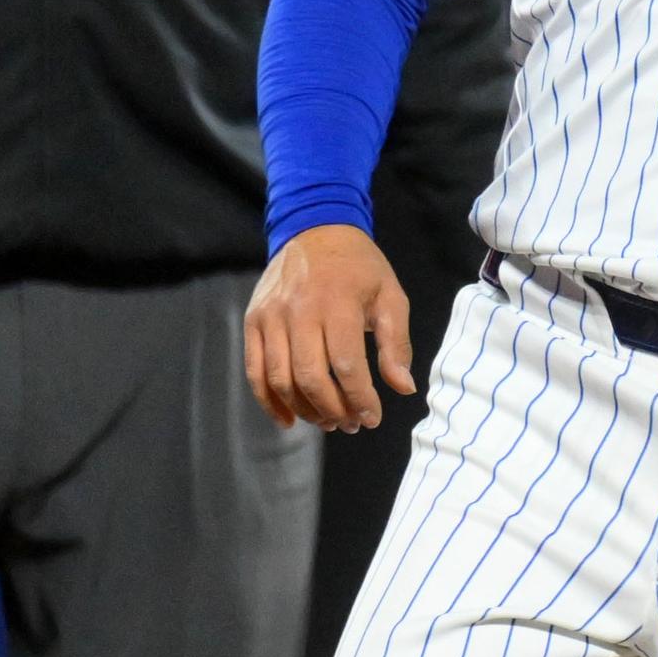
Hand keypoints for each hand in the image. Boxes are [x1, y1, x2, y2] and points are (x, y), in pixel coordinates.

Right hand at [244, 224, 418, 432]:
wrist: (315, 231)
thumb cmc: (360, 268)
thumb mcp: (390, 296)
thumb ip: (397, 343)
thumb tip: (404, 388)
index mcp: (337, 303)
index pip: (346, 365)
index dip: (360, 398)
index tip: (373, 418)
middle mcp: (299, 311)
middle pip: (310, 377)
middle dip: (333, 410)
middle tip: (351, 424)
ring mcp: (270, 317)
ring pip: (280, 379)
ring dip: (304, 409)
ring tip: (329, 421)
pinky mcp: (254, 322)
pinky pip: (255, 371)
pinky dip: (269, 401)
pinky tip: (289, 419)